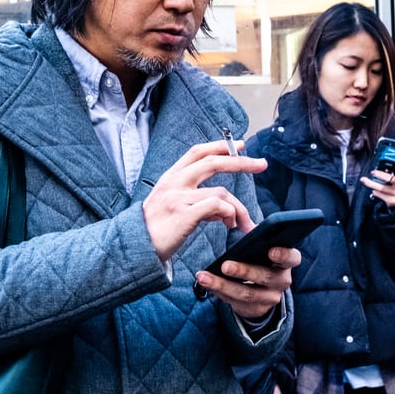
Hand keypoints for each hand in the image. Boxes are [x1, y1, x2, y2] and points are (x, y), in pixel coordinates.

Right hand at [142, 139, 266, 261]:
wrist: (133, 249)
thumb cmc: (153, 231)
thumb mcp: (169, 205)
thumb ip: (192, 198)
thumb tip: (221, 204)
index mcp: (170, 177)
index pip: (198, 152)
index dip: (220, 145)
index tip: (240, 144)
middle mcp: (174, 183)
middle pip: (213, 162)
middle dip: (241, 162)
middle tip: (262, 164)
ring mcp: (178, 197)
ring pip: (221, 191)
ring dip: (238, 207)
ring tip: (242, 223)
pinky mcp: (183, 214)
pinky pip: (216, 206)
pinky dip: (229, 213)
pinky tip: (230, 224)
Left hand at [194, 244, 299, 319]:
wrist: (261, 290)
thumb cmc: (259, 259)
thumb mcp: (263, 250)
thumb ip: (258, 239)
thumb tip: (244, 224)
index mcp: (286, 261)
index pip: (292, 257)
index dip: (283, 254)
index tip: (270, 250)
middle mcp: (282, 281)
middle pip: (265, 277)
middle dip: (244, 271)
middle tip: (225, 265)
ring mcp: (269, 297)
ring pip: (247, 293)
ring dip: (223, 285)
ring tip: (204, 277)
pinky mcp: (254, 308)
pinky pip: (235, 302)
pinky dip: (218, 292)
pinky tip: (205, 283)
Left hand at [360, 155, 394, 207]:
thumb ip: (393, 172)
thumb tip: (378, 167)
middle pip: (392, 179)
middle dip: (381, 175)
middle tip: (372, 172)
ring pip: (382, 188)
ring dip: (371, 184)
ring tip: (363, 180)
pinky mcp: (393, 201)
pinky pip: (381, 195)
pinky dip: (375, 192)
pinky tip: (374, 190)